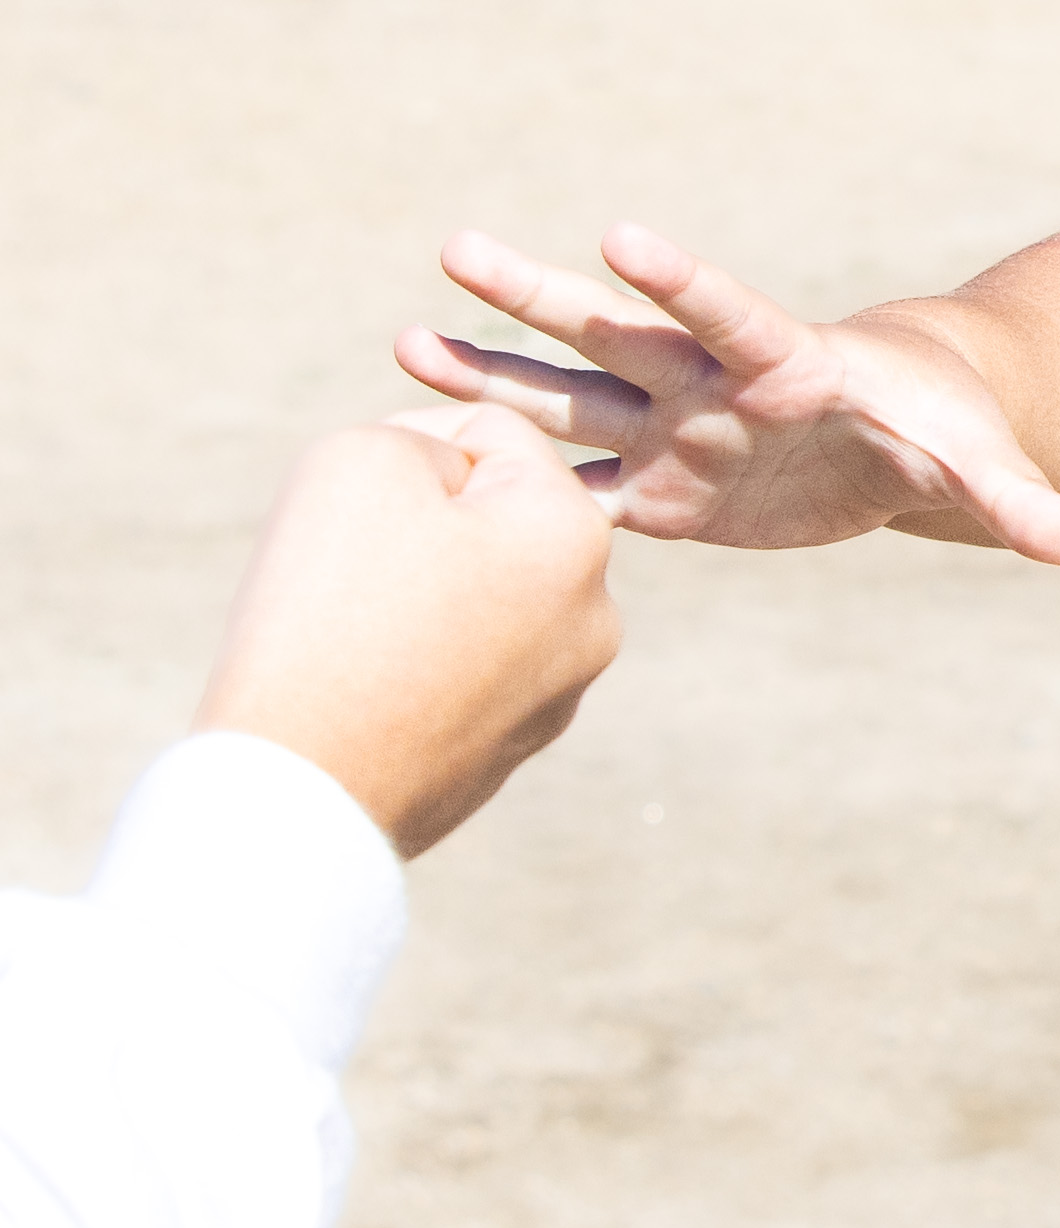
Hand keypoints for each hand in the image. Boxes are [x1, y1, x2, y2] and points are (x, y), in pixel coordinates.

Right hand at [194, 412, 622, 857]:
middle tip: (348, 570)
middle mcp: (594, 615)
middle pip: (492, 521)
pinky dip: (409, 663)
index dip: (406, 446)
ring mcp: (558, 692)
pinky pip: (457, 669)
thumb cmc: (329, 606)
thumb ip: (425, 438)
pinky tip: (364, 690)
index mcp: (578, 534)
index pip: (493, 439)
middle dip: (418, 524)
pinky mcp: (510, 751)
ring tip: (354, 634)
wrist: (298, 789)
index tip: (354, 506)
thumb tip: (456, 494)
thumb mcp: (363, 459)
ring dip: (413, 591)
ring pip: (474, 595)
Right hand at [395, 224, 1059, 564]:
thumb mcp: (979, 470)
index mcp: (785, 363)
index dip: (679, 278)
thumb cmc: (943, 436)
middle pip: (615, 333)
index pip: (726, 312)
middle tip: (456, 248)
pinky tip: (415, 449)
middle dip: (540, 295)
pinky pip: (565, 486)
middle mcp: (709, 386)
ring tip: (404, 336)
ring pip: (569, 398)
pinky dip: (500, 476)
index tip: (620, 235)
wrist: (899, 444)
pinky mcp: (652, 493)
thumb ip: (1020, 504)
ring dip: (491, 373)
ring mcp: (670, 434)